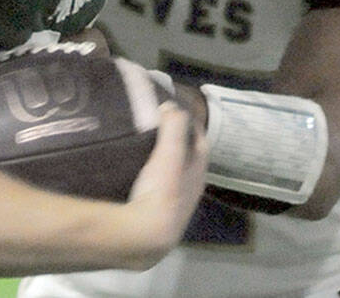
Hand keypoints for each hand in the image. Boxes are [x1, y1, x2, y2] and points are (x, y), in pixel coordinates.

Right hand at [123, 101, 208, 260]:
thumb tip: (171, 106)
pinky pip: (159, 187)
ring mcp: (177, 203)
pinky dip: (153, 176)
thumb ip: (173, 126)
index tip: (175, 111)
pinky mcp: (160, 214)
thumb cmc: (162, 189)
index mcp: (198, 171)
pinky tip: (138, 173)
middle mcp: (192, 188)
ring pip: (175, 174)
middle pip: (189, 158)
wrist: (146, 233)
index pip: (201, 141)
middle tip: (158, 126)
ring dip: (165, 160)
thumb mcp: (169, 151)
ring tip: (145, 146)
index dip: (191, 125)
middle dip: (178, 142)